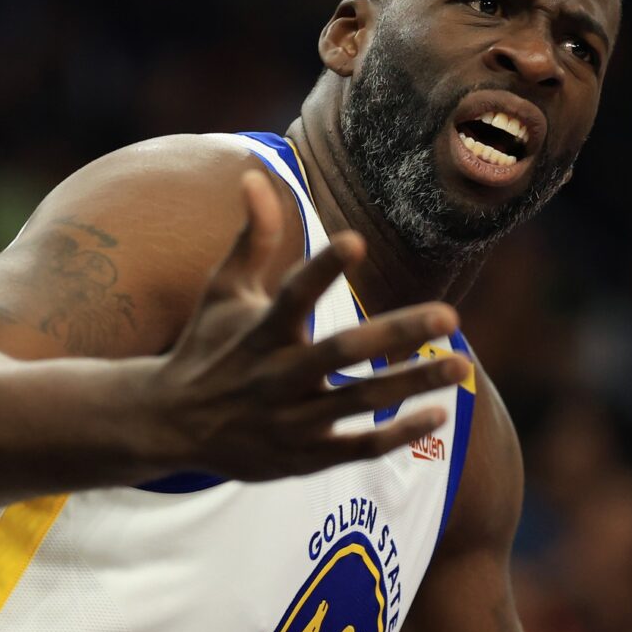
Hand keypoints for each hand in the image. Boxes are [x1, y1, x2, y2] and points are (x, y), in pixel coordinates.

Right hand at [141, 169, 469, 479]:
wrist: (170, 425)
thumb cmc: (207, 345)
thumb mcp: (222, 291)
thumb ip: (251, 237)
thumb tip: (255, 174)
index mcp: (259, 331)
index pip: (294, 295)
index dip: (322, 267)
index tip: (355, 239)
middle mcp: (276, 376)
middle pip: (342, 352)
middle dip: (397, 333)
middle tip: (451, 315)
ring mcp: (290, 420)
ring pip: (360, 402)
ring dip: (413, 383)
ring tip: (461, 365)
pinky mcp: (302, 456)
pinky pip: (358, 448)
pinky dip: (397, 435)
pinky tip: (438, 413)